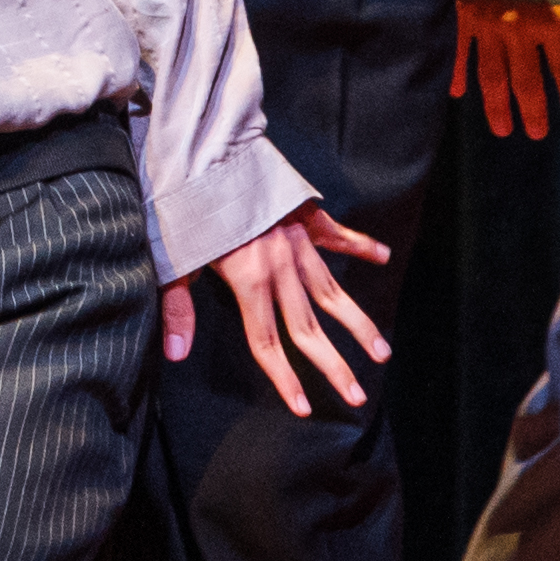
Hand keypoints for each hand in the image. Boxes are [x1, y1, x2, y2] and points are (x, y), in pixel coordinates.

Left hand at [162, 206, 396, 417]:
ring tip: (382, 353)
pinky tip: (383, 256)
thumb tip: (176, 355)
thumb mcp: (175, 261)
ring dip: (358, 324)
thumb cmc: (187, 210)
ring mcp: (297, 243)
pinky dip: (361, 244)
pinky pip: (338, 235)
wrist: (210, 153)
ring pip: (333, 292)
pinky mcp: (306, 216)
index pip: (269, 342)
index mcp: (249, 282)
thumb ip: (178, 309)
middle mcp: (281, 268)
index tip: (305, 407)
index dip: (286, 379)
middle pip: (310, 328)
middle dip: (335, 366)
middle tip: (358, 397)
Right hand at [449, 0, 559, 138]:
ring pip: (492, 75)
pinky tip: (457, 93)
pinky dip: (457, 72)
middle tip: (537, 133)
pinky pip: (460, 50)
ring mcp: (489, 25)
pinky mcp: (465, 14)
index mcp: (552, 20)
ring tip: (502, 130)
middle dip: (533, 110)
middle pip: (526, 81)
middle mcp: (520, 29)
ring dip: (496, 106)